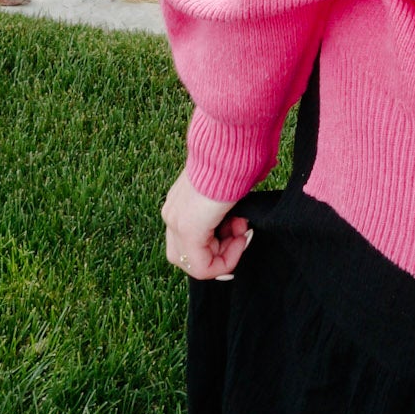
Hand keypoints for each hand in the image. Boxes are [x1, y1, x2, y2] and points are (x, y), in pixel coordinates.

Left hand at [162, 165, 252, 280]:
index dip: (220, 244)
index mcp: (179, 204)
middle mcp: (172, 215)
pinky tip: (240, 237)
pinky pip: (202, 267)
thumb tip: (239, 220)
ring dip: (225, 255)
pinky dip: (226, 261)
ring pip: (195, 264)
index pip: (190, 241)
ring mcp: (176, 223)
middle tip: (241, 233)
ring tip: (242, 230)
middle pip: (190, 256)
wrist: (230, 146)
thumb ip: (222, 210)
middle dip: (220, 252)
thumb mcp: (223, 189)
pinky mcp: (188, 230)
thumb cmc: (234, 160)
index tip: (240, 228)